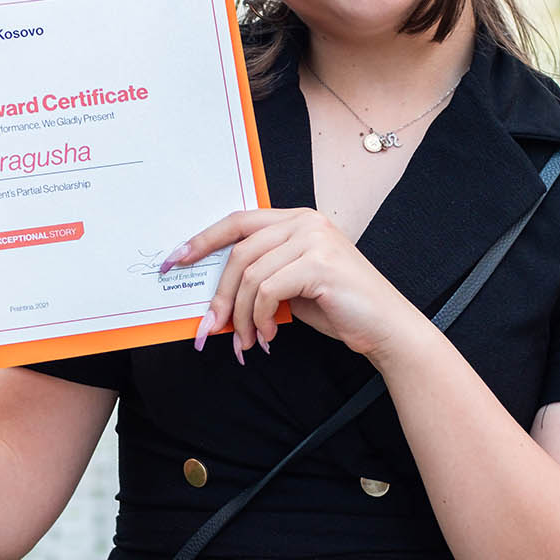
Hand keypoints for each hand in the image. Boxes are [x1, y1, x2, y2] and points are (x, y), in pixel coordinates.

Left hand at [162, 207, 419, 365]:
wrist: (385, 327)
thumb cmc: (339, 307)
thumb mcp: (292, 285)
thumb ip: (261, 275)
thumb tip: (215, 295)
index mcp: (297, 219)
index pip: (238, 221)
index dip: (203, 240)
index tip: (174, 261)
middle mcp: (305, 221)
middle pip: (239, 251)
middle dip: (220, 294)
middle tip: (210, 327)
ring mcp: (314, 239)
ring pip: (251, 274)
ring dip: (242, 315)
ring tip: (250, 340)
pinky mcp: (319, 263)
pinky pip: (268, 290)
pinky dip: (261, 318)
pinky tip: (271, 335)